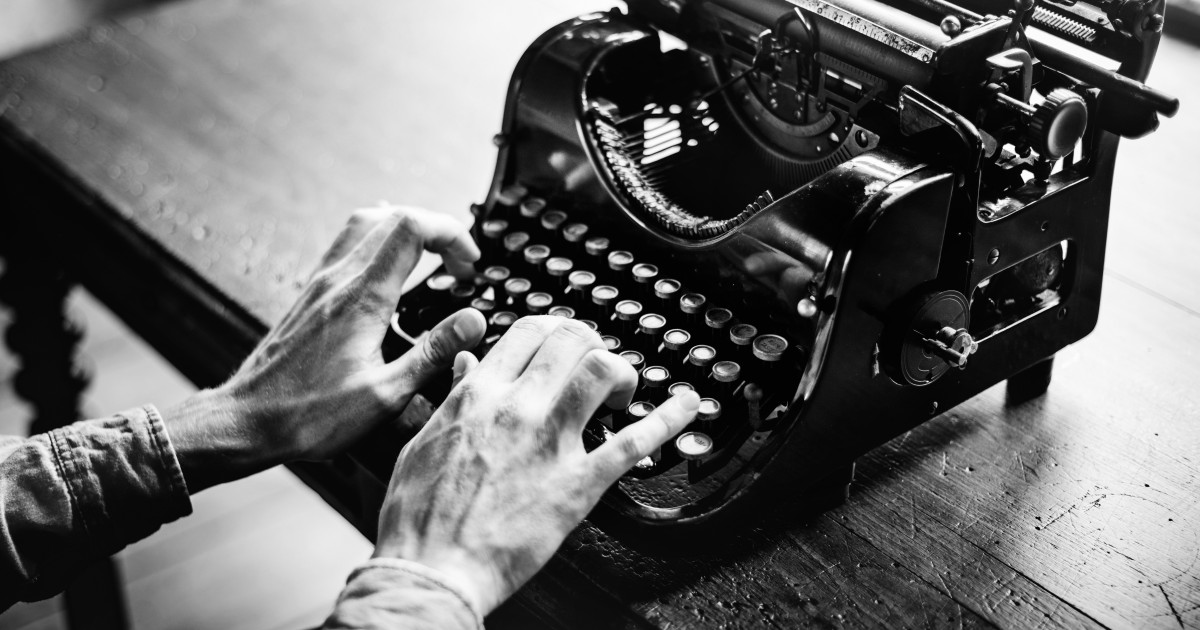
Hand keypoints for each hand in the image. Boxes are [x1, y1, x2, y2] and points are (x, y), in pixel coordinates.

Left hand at [163, 204, 486, 491]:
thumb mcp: (385, 394)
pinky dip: (377, 241)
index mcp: (362, 298)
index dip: (450, 234)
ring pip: (365, 223)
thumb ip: (433, 353)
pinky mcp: (310, 296)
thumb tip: (474, 321)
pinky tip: (387, 264)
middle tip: (459, 265)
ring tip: (430, 255)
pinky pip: (346, 245)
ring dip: (405, 229)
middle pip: (393, 217)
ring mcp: (321, 284)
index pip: (412, 229)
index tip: (470, 265)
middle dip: (436, 230)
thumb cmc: (310, 416)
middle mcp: (339, 280)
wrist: (247, 422)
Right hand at [373, 316, 700, 615]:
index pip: (528, 330)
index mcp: (478, 394)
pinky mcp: (578, 484)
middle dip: (592, 345)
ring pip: (601, 370)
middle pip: (572, 339)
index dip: (555, 332)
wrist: (431, 569)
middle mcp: (517, 407)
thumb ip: (452, 396)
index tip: (563, 348)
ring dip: (621, 372)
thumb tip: (467, 365)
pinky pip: (633, 442)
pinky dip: (669, 419)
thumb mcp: (424, 441)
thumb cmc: (420, 516)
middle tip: (595, 369)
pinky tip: (688, 406)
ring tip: (622, 393)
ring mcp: (550, 442)